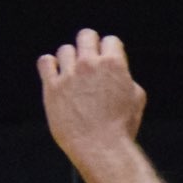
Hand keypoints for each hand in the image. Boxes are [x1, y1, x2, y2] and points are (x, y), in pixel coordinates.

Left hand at [39, 28, 144, 162]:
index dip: (109, 50)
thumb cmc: (121, 126)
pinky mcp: (52, 86)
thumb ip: (124, 77)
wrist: (100, 146)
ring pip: (65, 49)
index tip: (106, 58)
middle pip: (85, 35)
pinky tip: (56, 74)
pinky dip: (50, 65)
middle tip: (89, 57)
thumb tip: (115, 70)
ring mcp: (69, 74)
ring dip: (70, 59)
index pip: (110, 40)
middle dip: (89, 44)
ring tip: (74, 75)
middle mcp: (90, 64)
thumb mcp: (136, 97)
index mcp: (114, 65)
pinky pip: (45, 62)